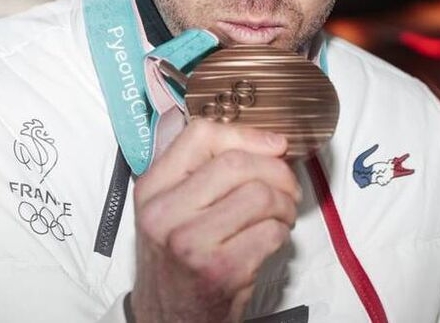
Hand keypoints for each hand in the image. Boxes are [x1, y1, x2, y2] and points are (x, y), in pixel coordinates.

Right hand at [130, 120, 300, 321]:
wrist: (168, 318)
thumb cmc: (179, 259)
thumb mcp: (172, 208)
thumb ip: (205, 171)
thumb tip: (271, 144)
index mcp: (152, 189)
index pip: (200, 136)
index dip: (247, 135)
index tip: (273, 146)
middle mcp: (164, 213)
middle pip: (237, 164)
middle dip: (277, 172)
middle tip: (287, 188)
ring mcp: (190, 243)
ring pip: (260, 196)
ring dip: (285, 205)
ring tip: (281, 215)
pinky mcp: (219, 271)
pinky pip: (271, 232)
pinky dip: (282, 233)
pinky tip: (272, 240)